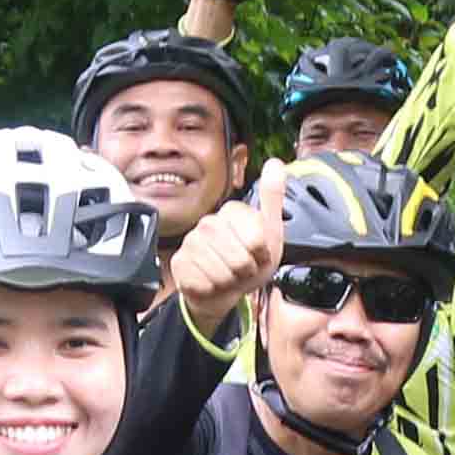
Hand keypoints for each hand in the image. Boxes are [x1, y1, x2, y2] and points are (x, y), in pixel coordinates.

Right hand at [169, 180, 285, 326]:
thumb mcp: (271, 233)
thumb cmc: (249, 263)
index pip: (256, 239)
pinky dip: (212, 289)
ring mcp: (191, 242)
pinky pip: (204, 284)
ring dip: (230, 282)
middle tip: (242, 268)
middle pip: (239, 259)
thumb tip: (275, 163)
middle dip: (246, 270)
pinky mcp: (180, 263)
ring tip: (228, 276)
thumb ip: (272, 199)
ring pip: (221, 273)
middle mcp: (208, 222)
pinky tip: (211, 283)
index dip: (262, 254)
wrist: (225, 291)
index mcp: (231, 212)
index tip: (258, 254)